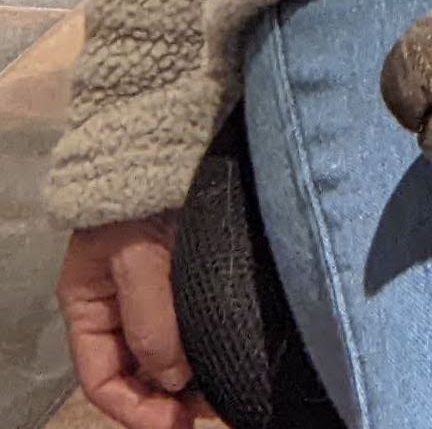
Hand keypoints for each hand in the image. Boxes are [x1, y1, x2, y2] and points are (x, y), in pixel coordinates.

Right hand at [57, 213, 213, 428]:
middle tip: (218, 411)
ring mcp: (156, 293)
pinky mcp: (192, 278)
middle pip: (138, 375)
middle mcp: (120, 307)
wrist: (173, 140)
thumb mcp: (137, 257)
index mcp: (89, 306)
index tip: (178, 425)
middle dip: (169, 402)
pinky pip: (193, 328)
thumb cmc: (143, 196)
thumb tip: (172, 378)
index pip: (101, 379)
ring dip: (193, 381)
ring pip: (168, 356)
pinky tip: (234, 359)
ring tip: (229, 394)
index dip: (136, 411)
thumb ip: (151, 317)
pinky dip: (209, 350)